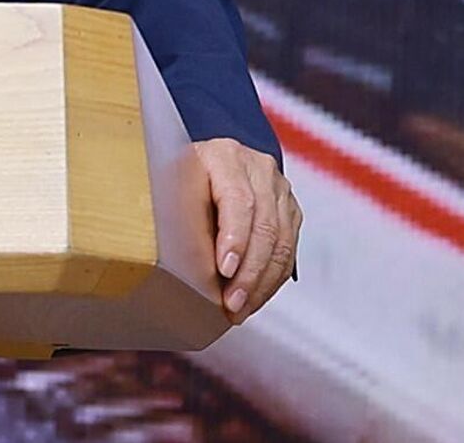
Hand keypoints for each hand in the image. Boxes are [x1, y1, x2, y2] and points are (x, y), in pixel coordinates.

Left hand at [194, 137, 300, 323]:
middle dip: (249, 272)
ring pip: (282, 242)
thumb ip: (181, 212)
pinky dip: (271, 279)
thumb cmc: (183, 174)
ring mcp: (279, 189)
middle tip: (232, 303)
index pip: (239, 200)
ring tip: (241, 308)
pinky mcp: (289, 210)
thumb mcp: (174, 183)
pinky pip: (288, 250)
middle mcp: (257, 168)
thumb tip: (180, 261)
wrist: (206, 159)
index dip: (235, 238)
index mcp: (224, 156)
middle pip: (264, 226)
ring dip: (262, 283)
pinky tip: (255, 297)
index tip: (225, 269)